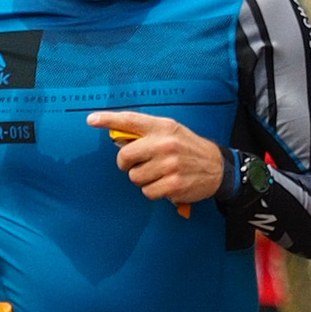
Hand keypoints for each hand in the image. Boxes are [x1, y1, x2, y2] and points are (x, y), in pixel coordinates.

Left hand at [90, 110, 226, 206]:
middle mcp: (165, 144)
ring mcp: (169, 165)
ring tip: (159, 174)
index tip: (91, 120)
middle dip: (128, 164)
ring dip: (143, 179)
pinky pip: (148, 192)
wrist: (218, 167)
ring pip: (135, 177)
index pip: (130, 120)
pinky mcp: (173, 184)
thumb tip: (119, 141)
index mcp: (162, 127)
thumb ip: (146, 133)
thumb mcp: (171, 132)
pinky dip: (154, 191)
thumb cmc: (189, 149)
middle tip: (140, 164)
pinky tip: (166, 184)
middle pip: (125, 156)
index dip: (108, 119)